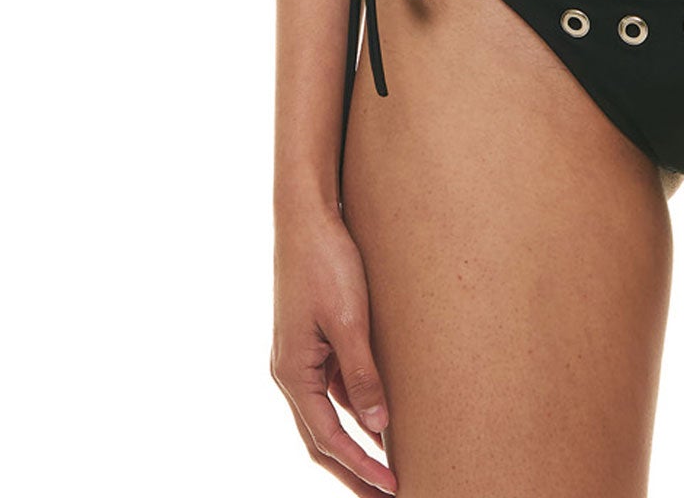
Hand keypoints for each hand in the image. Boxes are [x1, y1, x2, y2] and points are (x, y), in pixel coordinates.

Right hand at [272, 202, 397, 493]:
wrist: (307, 214)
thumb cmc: (326, 262)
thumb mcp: (349, 320)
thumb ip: (363, 375)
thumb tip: (380, 428)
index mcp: (292, 373)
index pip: (328, 438)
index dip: (360, 466)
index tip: (392, 488)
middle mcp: (291, 371)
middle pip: (322, 437)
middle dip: (353, 469)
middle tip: (387, 494)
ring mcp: (302, 356)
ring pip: (328, 413)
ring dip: (356, 441)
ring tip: (388, 466)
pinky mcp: (314, 339)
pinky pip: (335, 386)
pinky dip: (357, 407)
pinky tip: (382, 416)